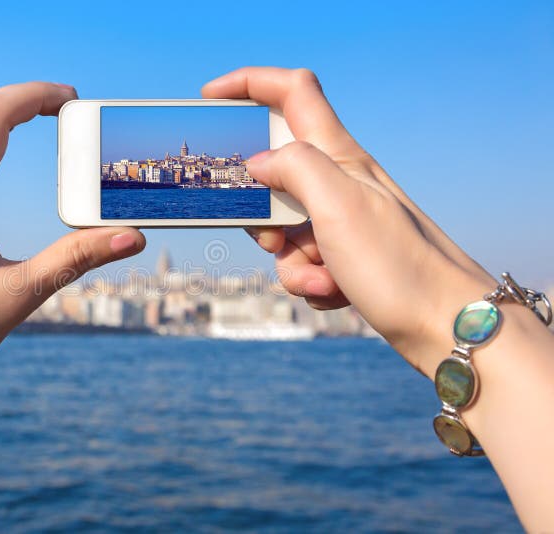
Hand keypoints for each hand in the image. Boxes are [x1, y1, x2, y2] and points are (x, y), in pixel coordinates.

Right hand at [203, 67, 495, 375]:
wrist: (445, 326)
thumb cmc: (399, 265)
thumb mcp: (338, 203)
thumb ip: (293, 167)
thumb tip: (258, 164)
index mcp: (338, 156)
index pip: (292, 91)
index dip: (249, 84)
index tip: (211, 99)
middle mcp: (339, 182)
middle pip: (273, 174)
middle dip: (260, 212)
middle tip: (277, 238)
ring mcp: (340, 221)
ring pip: (283, 229)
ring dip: (291, 262)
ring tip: (326, 278)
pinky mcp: (344, 257)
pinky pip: (301, 264)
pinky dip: (310, 282)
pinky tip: (338, 292)